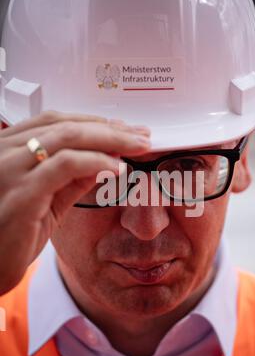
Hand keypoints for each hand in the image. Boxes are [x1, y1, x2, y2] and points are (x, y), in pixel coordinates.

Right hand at [0, 111, 150, 294]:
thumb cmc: (11, 235)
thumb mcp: (47, 199)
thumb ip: (72, 178)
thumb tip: (105, 159)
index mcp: (8, 148)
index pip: (55, 121)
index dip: (93, 122)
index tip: (123, 128)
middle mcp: (5, 151)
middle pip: (65, 125)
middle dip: (110, 128)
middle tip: (141, 135)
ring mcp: (10, 169)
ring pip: (68, 137)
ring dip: (110, 140)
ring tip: (137, 147)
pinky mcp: (22, 193)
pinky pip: (65, 166)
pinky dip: (95, 162)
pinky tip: (117, 167)